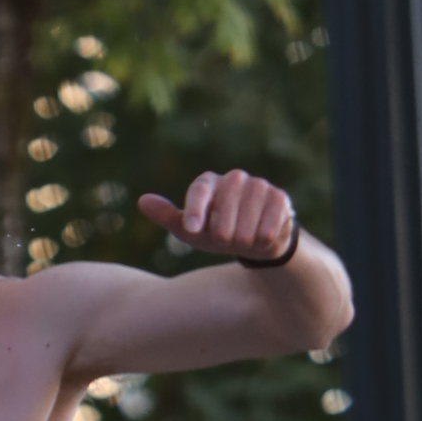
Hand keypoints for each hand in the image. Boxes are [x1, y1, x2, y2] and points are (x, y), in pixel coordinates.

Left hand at [137, 168, 296, 263]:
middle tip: (224, 240)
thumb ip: (169, 217)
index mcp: (208, 183)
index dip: (195, 210)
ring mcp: (258, 185)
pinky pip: (269, 223)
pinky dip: (263, 237)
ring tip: (243, 239)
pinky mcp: (279, 197)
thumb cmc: (218, 234)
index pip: (200, 190)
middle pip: (225, 208)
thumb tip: (143, 201)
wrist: (255, 241)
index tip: (192, 229)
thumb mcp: (191, 232)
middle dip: (223, 233)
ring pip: (248, 217)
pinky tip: (261, 238)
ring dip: (243, 237)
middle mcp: (233, 179)